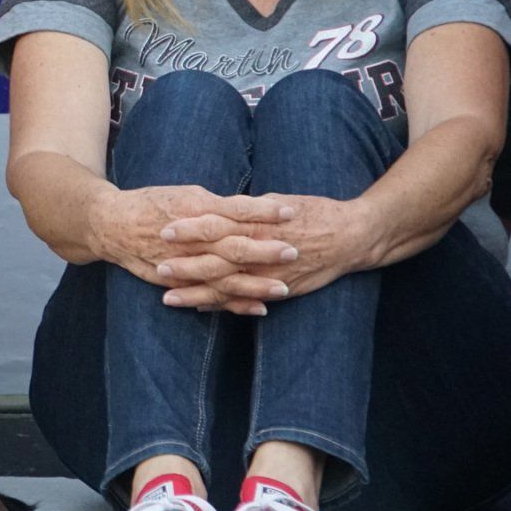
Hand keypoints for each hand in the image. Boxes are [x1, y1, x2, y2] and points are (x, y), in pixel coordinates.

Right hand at [96, 186, 296, 314]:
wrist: (111, 225)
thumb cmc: (151, 204)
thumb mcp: (184, 195)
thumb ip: (216, 205)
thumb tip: (252, 208)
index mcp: (194, 210)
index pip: (235, 209)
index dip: (262, 211)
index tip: (290, 212)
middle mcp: (190, 237)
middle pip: (233, 244)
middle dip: (264, 250)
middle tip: (294, 251)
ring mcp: (183, 261)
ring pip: (224, 276)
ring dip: (254, 283)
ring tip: (284, 289)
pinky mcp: (177, 280)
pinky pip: (209, 294)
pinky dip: (234, 302)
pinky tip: (258, 308)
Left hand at [159, 194, 375, 309]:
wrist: (353, 237)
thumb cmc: (314, 211)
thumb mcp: (277, 201)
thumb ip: (247, 208)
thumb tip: (221, 205)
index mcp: (258, 224)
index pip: (216, 225)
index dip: (189, 229)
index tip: (164, 230)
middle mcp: (262, 251)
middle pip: (216, 260)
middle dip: (185, 267)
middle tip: (157, 269)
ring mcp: (271, 274)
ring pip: (228, 286)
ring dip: (197, 293)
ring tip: (168, 298)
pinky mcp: (281, 289)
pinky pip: (247, 299)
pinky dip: (224, 305)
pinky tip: (201, 308)